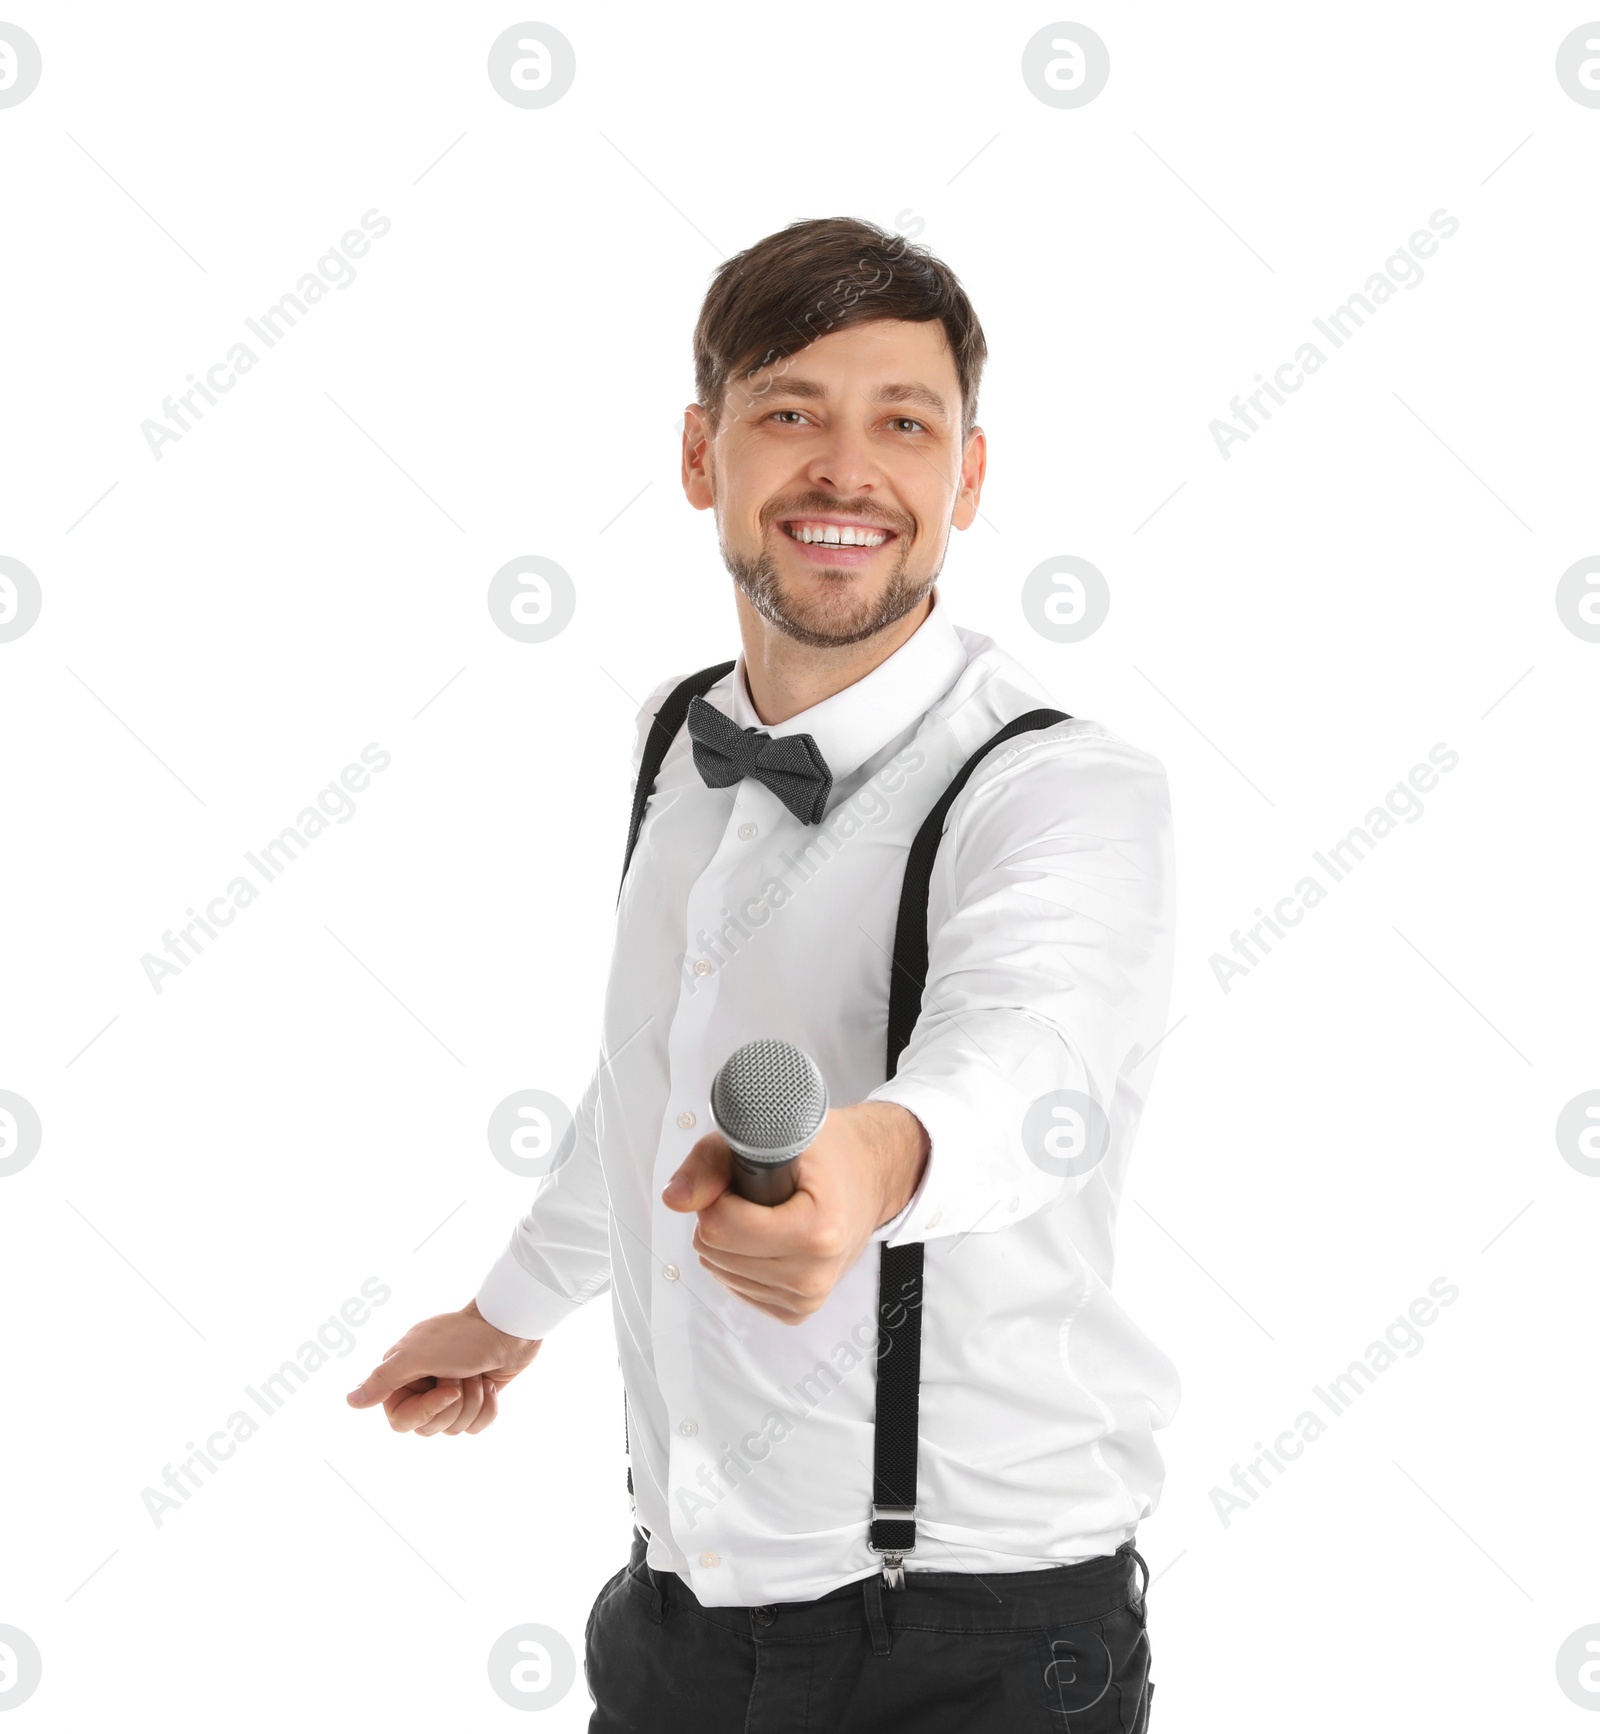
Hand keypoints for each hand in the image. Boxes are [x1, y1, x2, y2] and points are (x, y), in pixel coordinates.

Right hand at [345, 1299, 541, 1434]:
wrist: (509, 1326)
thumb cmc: (463, 1336)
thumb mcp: (416, 1355)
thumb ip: (382, 1380)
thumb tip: (350, 1402)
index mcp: (402, 1375)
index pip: (401, 1422)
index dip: (426, 1411)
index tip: (447, 1389)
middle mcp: (422, 1387)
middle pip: (428, 1429)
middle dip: (453, 1406)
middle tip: (463, 1375)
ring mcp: (449, 1394)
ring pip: (454, 1429)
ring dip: (473, 1402)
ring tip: (478, 1374)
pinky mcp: (474, 1400)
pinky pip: (475, 1426)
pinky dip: (488, 1407)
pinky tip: (491, 1384)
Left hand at [661, 1102, 928, 1324]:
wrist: (871, 1177)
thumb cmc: (826, 1153)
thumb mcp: (771, 1136)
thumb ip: (710, 1164)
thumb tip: (675, 1198)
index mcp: (817, 1229)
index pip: (720, 1226)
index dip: (719, 1194)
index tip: (746, 1178)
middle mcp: (814, 1274)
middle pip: (715, 1251)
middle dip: (723, 1215)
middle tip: (759, 1194)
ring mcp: (807, 1297)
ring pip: (720, 1271)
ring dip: (732, 1238)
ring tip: (768, 1213)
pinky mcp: (798, 1310)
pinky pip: (736, 1287)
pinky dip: (741, 1259)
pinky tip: (769, 1237)